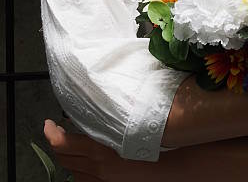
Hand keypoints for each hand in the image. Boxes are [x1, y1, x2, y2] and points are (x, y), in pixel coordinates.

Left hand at [43, 119, 157, 181]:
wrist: (164, 168)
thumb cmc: (150, 143)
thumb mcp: (127, 125)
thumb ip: (108, 119)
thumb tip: (94, 109)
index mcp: (99, 150)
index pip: (62, 144)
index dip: (50, 133)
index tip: (47, 124)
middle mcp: (96, 167)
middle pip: (62, 158)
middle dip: (56, 143)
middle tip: (56, 130)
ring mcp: (99, 180)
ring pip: (70, 169)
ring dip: (67, 156)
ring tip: (69, 142)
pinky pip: (81, 178)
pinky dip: (77, 168)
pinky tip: (84, 160)